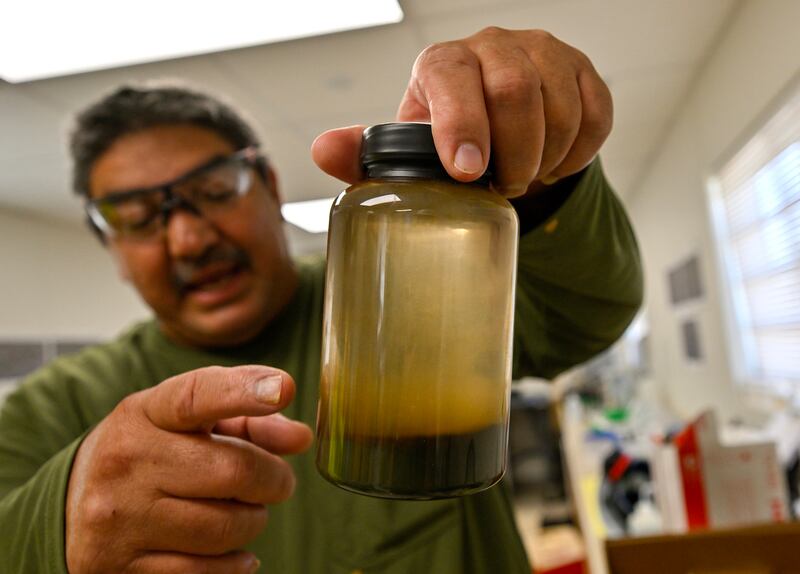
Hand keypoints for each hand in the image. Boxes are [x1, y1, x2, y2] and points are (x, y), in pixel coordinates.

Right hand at [65, 366, 312, 573]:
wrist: (72, 504)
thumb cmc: (150, 452)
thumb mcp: (188, 424)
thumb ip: (249, 422)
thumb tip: (301, 438)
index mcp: (144, 413)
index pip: (196, 397)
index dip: (243, 391)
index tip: (282, 389)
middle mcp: (126, 462)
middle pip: (233, 471)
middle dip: (274, 479)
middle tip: (278, 481)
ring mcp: (119, 518)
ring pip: (225, 527)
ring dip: (254, 521)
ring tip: (247, 511)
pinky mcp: (117, 567)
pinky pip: (205, 572)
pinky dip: (234, 563)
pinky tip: (234, 549)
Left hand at [312, 27, 611, 196]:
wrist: (500, 128)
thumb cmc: (446, 139)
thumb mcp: (405, 149)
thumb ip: (366, 153)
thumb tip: (321, 151)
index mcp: (443, 62)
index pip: (453, 76)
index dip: (462, 124)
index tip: (467, 174)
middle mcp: (495, 46)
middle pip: (516, 90)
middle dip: (513, 154)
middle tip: (502, 187)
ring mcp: (545, 54)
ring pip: (561, 106)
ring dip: (545, 158)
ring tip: (524, 175)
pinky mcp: (584, 72)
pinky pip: (597, 116)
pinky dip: (578, 154)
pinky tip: (554, 162)